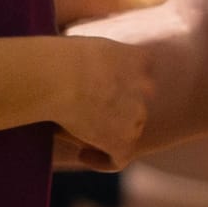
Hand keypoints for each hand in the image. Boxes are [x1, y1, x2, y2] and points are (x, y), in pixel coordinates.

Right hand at [55, 36, 152, 167]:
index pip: (141, 76)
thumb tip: (92, 68)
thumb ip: (103, 60)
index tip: (104, 92)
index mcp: (140, 59)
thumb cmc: (64, 58)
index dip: (123, 87)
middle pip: (135, 106)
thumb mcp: (93, 46)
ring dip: (109, 136)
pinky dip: (102, 160)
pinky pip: (118, 159)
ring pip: (128, 131)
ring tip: (79, 136)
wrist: (62, 77)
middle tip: (90, 117)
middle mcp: (145, 87)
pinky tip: (82, 154)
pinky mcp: (124, 142)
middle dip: (118, 113)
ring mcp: (136, 116)